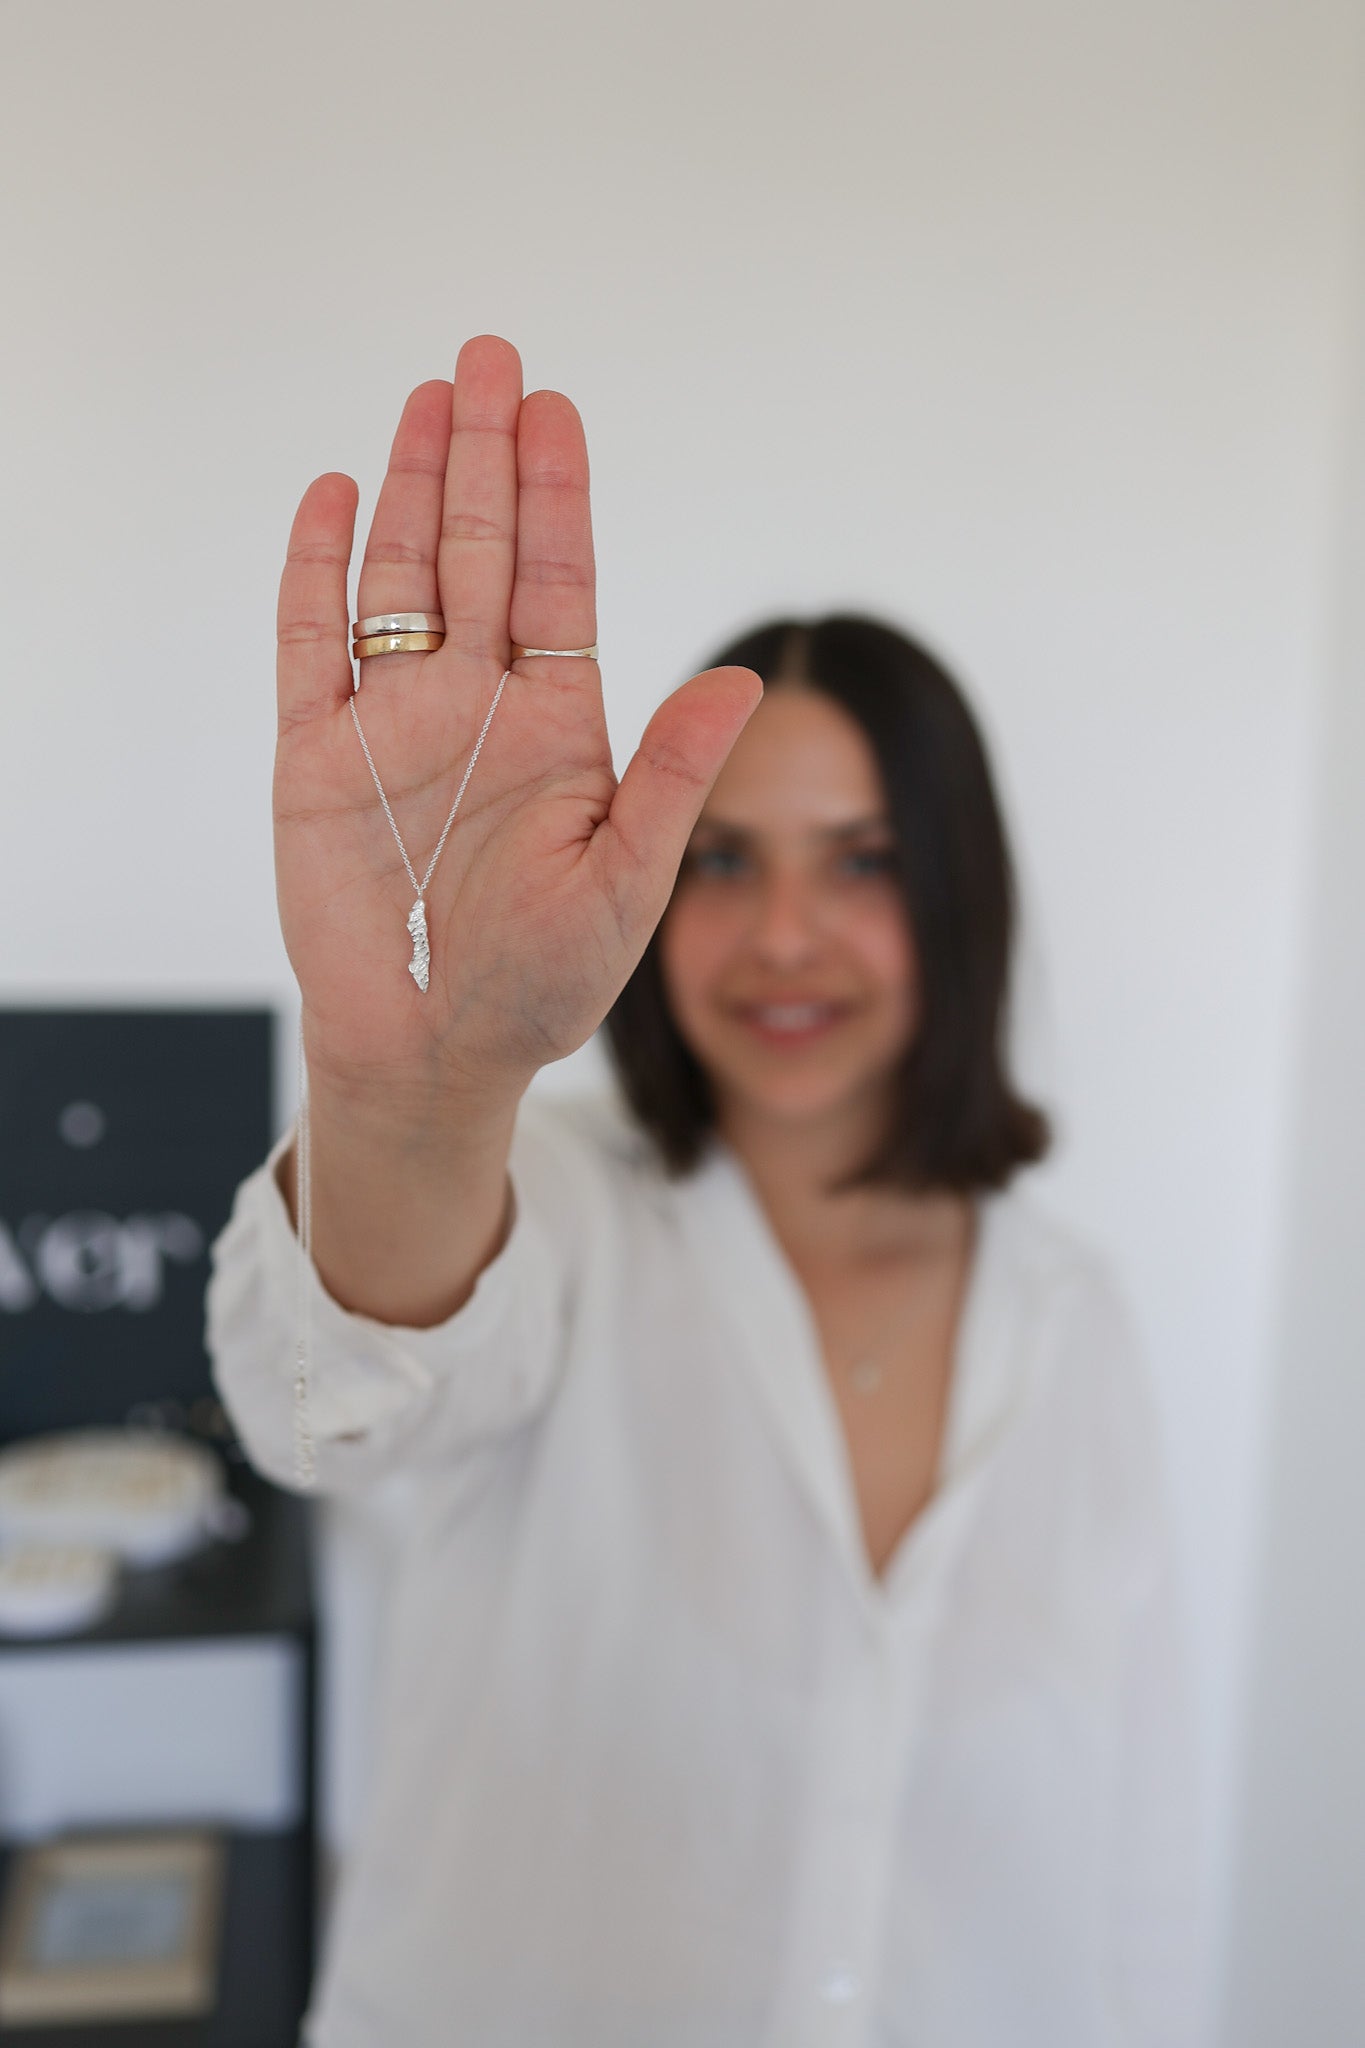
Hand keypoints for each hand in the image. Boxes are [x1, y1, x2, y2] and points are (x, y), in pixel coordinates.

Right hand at [273, 336, 760, 1112]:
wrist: (434, 1053)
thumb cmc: (541, 984)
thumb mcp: (628, 882)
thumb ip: (674, 777)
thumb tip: (746, 681)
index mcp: (555, 724)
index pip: (558, 584)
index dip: (557, 496)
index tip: (555, 410)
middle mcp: (474, 704)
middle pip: (481, 554)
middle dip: (485, 456)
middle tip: (487, 356)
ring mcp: (392, 722)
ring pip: (400, 577)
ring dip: (413, 488)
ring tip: (427, 400)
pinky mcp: (315, 755)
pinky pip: (310, 644)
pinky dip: (316, 572)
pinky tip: (334, 496)